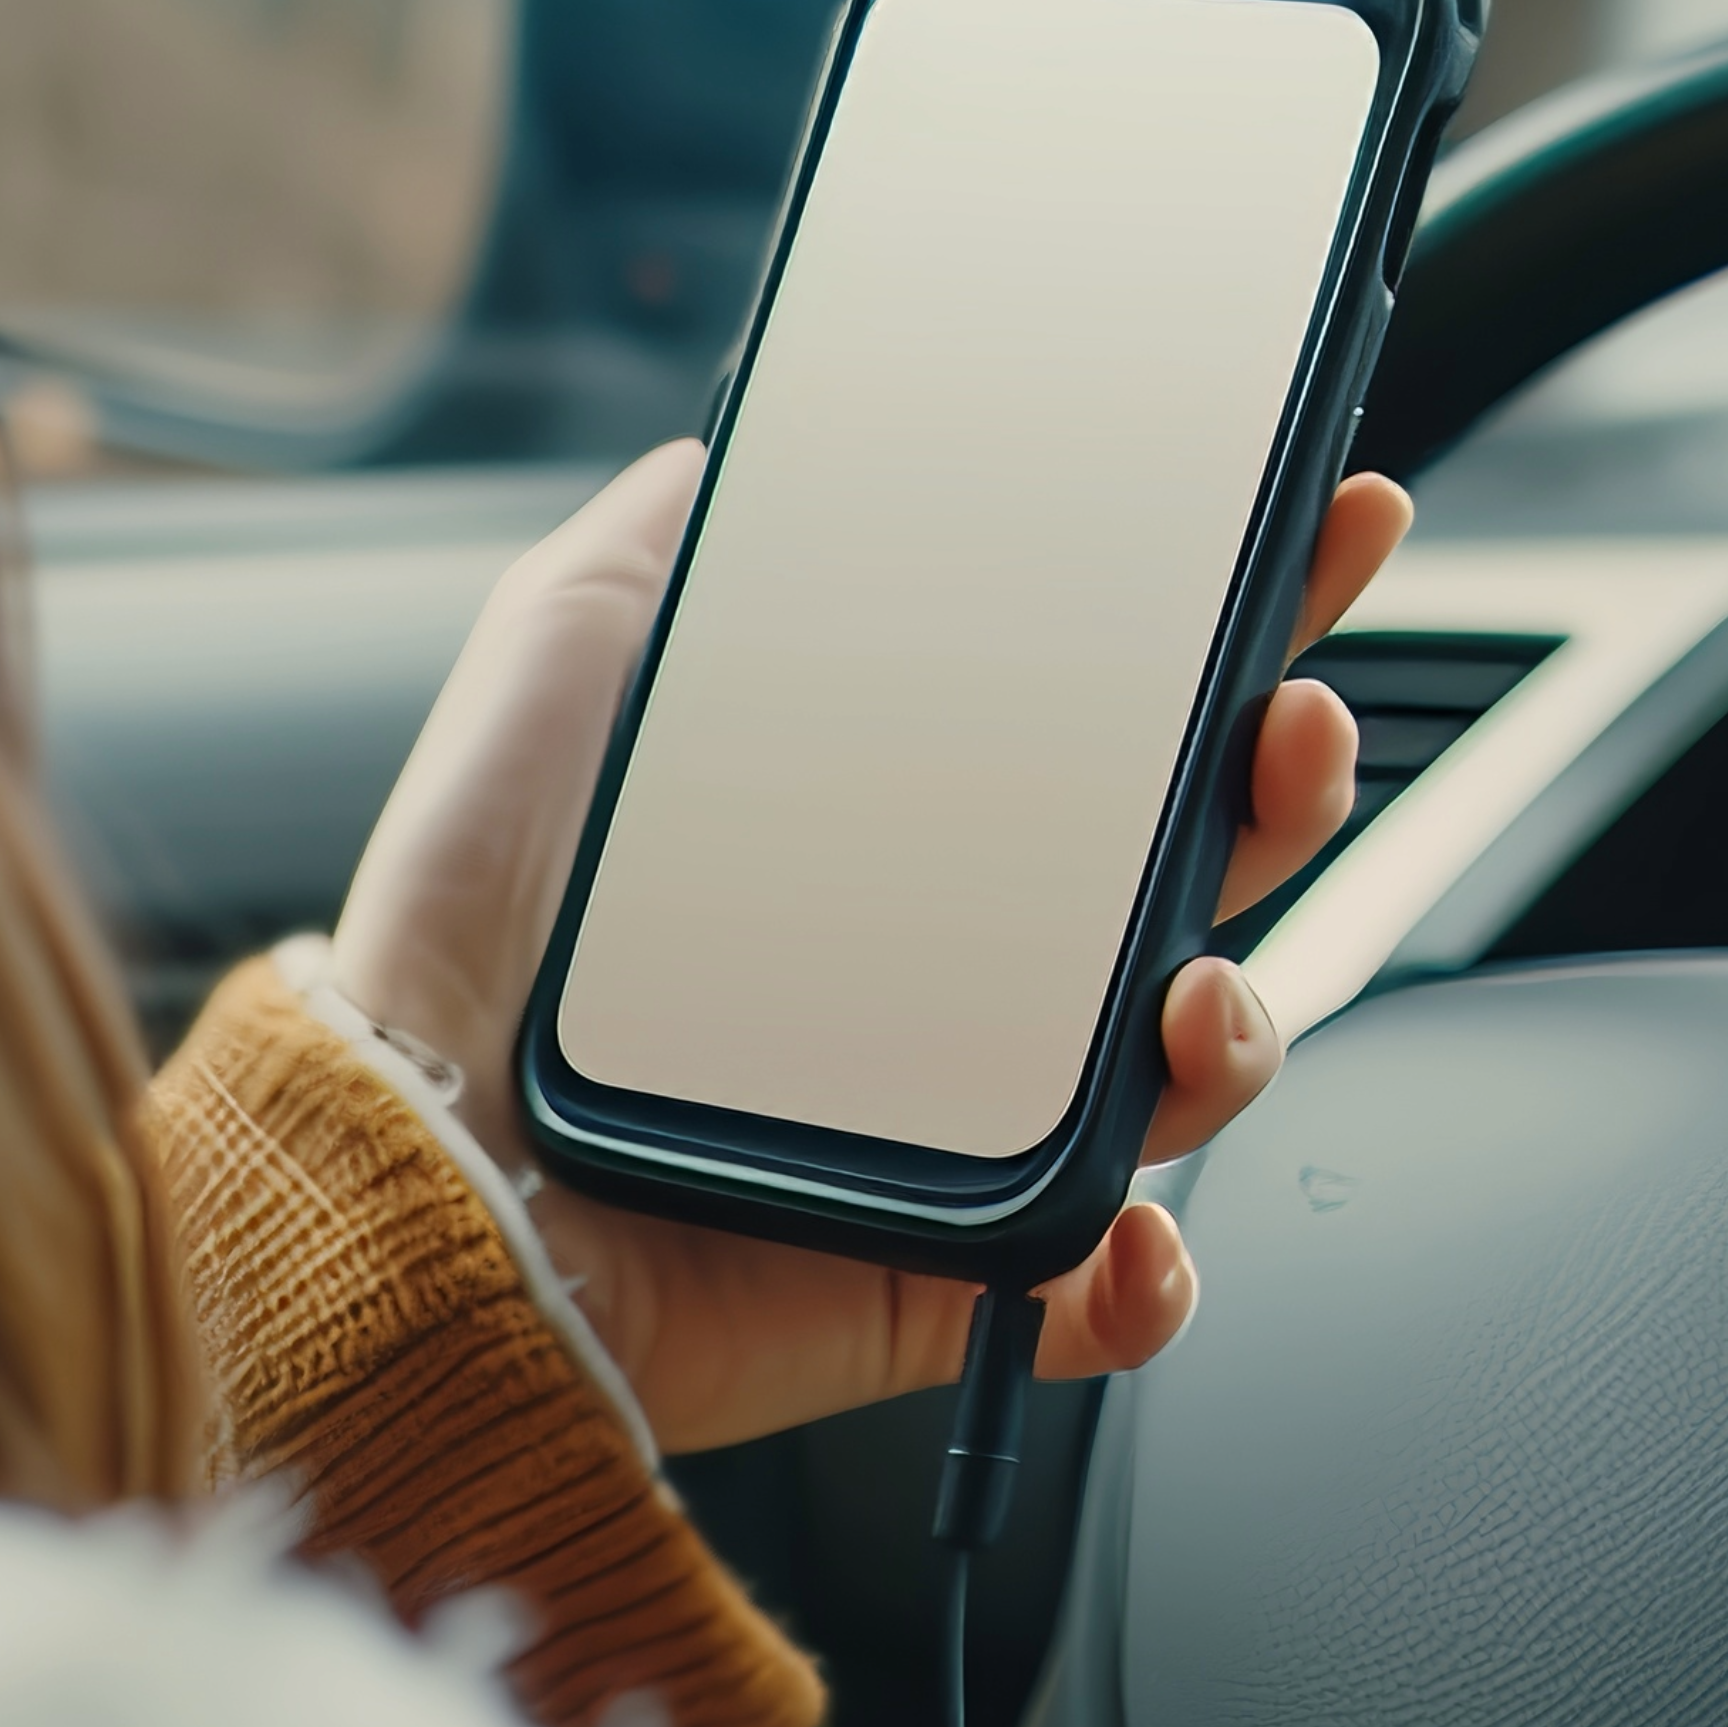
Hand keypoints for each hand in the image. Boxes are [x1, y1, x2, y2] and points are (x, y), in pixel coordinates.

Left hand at [327, 442, 1417, 1452]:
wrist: (412, 1145)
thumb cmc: (472, 919)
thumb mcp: (563, 664)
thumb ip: (664, 542)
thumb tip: (742, 438)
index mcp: (918, 822)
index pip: (1122, 712)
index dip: (1243, 620)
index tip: (1316, 527)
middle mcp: (969, 972)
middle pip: (1204, 873)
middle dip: (1291, 788)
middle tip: (1290, 727)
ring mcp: (973, 1126)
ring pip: (1188, 1072)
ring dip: (1240, 1024)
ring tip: (1193, 999)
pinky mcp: (947, 1276)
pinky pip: (1101, 1289)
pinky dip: (1149, 1277)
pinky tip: (1131, 1237)